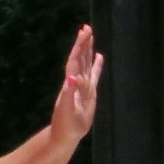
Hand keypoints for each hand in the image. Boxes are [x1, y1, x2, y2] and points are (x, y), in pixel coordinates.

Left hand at [50, 24, 103, 147]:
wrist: (64, 136)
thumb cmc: (64, 125)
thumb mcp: (66, 109)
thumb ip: (68, 93)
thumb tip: (72, 78)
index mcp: (71, 84)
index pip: (75, 61)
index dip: (79, 47)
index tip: (84, 32)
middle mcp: (76, 83)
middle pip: (80, 59)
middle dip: (83, 43)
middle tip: (86, 27)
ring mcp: (83, 87)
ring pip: (86, 64)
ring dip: (88, 50)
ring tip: (91, 36)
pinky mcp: (89, 94)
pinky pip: (94, 75)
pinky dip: (96, 65)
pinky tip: (99, 57)